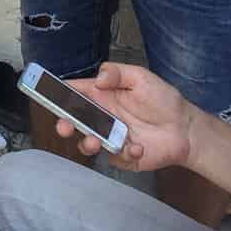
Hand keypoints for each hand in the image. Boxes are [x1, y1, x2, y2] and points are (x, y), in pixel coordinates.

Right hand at [54, 62, 195, 171]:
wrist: (186, 129)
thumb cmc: (163, 100)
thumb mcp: (141, 77)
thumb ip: (118, 73)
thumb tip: (97, 78)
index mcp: (102, 95)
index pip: (74, 93)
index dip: (57, 93)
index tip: (44, 93)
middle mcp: (102, 117)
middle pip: (74, 121)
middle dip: (64, 124)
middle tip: (65, 127)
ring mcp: (110, 137)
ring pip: (87, 142)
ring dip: (87, 143)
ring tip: (96, 141)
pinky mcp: (121, 155)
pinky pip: (114, 157)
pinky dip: (123, 153)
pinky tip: (137, 147)